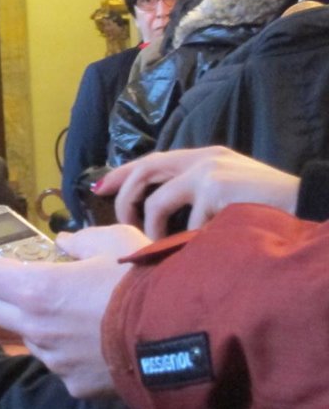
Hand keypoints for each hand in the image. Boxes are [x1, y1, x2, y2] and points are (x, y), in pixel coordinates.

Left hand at [0, 226, 148, 397]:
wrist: (187, 337)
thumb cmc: (147, 282)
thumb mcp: (114, 242)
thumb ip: (80, 242)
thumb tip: (65, 244)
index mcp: (35, 289)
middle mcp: (36, 328)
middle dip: (1, 294)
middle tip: (21, 282)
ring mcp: (55, 361)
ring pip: (28, 337)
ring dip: (36, 324)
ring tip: (70, 312)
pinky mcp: (76, 386)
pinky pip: (59, 364)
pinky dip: (66, 350)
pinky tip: (93, 340)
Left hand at [96, 146, 299, 238]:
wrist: (310, 206)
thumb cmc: (269, 209)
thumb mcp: (230, 191)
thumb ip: (198, 194)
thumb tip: (157, 214)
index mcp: (204, 158)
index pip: (152, 160)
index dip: (122, 174)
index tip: (99, 188)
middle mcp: (203, 159)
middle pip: (144, 171)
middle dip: (124, 199)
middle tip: (122, 224)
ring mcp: (209, 173)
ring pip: (158, 203)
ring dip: (153, 230)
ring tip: (159, 247)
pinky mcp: (217, 190)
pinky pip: (188, 225)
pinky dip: (190, 242)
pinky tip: (202, 251)